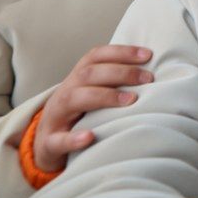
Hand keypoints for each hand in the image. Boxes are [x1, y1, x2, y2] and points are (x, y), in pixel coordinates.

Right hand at [33, 45, 152, 172]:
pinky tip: (90, 137)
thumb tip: (152, 72)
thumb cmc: (78, 115)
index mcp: (76, 79)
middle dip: (120, 73)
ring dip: (104, 97)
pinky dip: (74, 138)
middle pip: (88, 74)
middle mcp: (64, 93)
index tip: (147, 55)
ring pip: (73, 99)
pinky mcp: (49, 143)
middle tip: (148, 79)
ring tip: (131, 100)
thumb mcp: (92, 94)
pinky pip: (58, 140)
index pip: (95, 57)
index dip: (121, 52)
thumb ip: (113, 82)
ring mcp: (55, 118)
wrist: (45, 144)